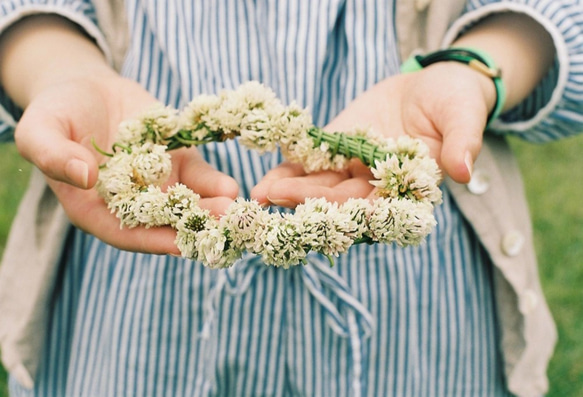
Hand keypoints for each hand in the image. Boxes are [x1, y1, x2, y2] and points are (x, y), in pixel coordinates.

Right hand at [15, 72, 237, 253]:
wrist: (86, 87)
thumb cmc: (56, 112)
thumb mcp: (40, 129)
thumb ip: (53, 154)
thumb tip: (84, 176)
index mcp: (94, 207)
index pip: (125, 232)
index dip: (153, 240)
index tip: (181, 245)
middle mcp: (131, 203)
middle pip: (164, 224)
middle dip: (193, 228)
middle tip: (222, 229)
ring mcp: (158, 184)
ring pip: (188, 204)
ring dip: (211, 210)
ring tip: (234, 209)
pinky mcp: (177, 163)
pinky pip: (198, 177)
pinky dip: (214, 183)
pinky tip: (231, 187)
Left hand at [252, 61, 494, 206]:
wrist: (433, 86)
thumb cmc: (456, 102)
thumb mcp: (464, 116)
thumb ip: (463, 142)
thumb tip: (464, 171)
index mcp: (409, 189)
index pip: (380, 206)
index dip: (351, 211)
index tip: (323, 215)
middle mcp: (378, 187)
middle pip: (341, 201)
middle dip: (308, 201)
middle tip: (274, 198)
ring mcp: (354, 170)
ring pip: (320, 187)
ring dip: (290, 191)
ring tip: (260, 193)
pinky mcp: (337, 150)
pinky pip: (311, 164)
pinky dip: (289, 171)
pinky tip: (264, 178)